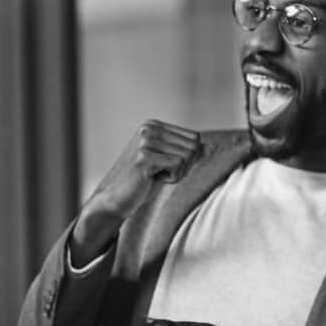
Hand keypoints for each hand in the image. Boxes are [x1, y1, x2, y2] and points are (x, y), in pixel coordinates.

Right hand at [87, 120, 201, 221]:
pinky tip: (152, 180)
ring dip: (177, 173)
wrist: (113, 200)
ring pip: (188, 156)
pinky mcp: (143, 157)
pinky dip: (172, 178)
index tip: (166, 166)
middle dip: (184, 166)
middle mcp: (149, 128)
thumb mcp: (166, 161)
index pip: (194, 138)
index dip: (188, 158)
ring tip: (155, 176)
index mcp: (153, 125)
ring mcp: (145, 142)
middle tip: (162, 174)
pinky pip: (178, 165)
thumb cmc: (141, 182)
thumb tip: (212, 148)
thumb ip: (187, 151)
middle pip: (194, 146)